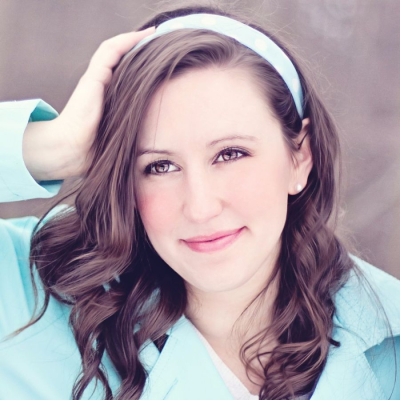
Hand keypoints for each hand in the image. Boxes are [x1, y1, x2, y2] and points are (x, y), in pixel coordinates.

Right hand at [24, 27, 155, 180]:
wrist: (72, 150)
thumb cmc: (95, 149)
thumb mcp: (120, 135)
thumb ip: (132, 130)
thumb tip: (158, 143)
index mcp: (107, 97)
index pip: (124, 73)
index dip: (140, 64)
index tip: (161, 62)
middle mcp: (101, 84)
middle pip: (121, 59)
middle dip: (139, 48)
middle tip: (161, 42)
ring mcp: (96, 78)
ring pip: (116, 50)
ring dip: (134, 39)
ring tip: (154, 33)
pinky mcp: (94, 77)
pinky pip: (111, 51)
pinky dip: (127, 41)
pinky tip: (143, 36)